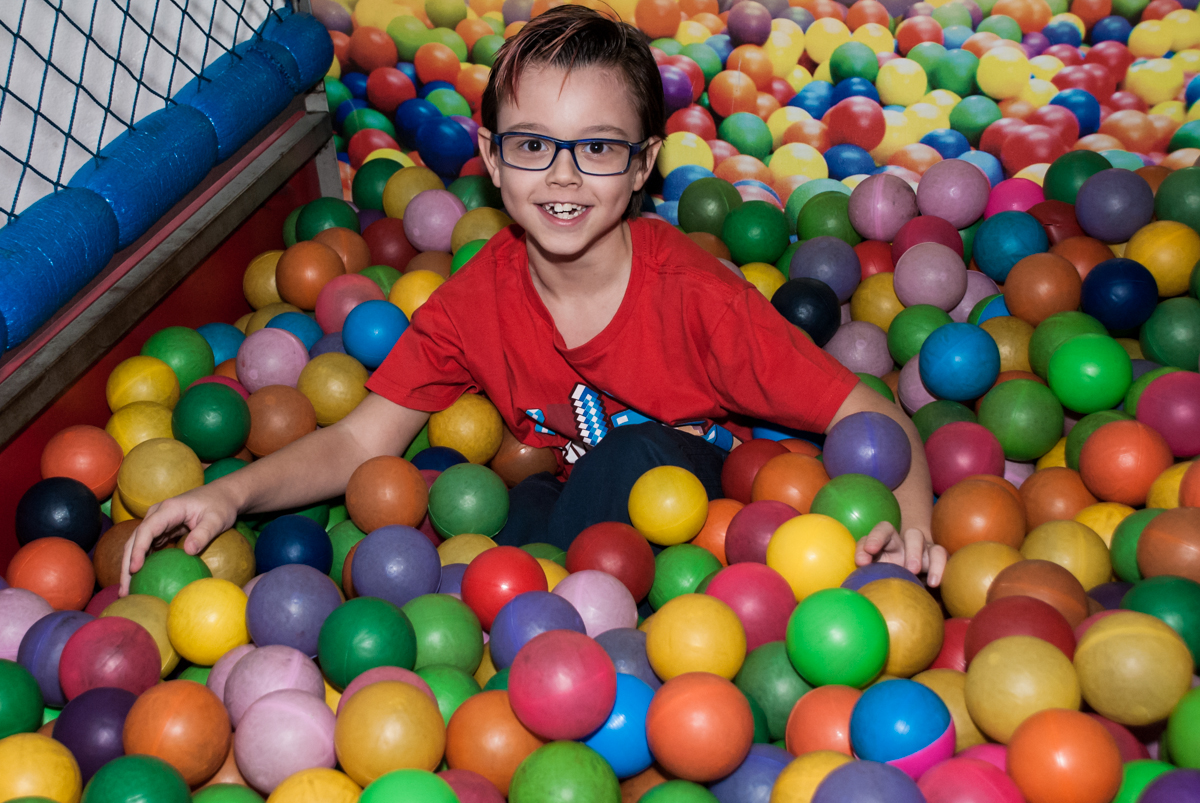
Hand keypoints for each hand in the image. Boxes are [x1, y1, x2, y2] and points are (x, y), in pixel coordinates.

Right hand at [120, 484, 239, 595]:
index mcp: (169, 509)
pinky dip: (143, 563)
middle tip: (123, 590)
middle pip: (135, 540)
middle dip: (126, 564)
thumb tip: (189, 552)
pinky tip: (142, 581)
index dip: (138, 550)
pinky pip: (148, 548)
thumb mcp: (216, 520)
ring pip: (138, 545)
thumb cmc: (220, 506)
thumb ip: (203, 534)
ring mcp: (158, 522)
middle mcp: (157, 514)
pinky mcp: (162, 531)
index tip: (135, 569)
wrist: (223, 495)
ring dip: (131, 567)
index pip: (147, 530)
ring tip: (127, 591)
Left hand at [854, 521, 947, 586]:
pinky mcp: (937, 558)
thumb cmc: (886, 581)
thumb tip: (853, 585)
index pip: (882, 530)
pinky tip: (933, 582)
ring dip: (916, 552)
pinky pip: (940, 555)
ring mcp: (923, 549)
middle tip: (897, 564)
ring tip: (912, 571)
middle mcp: (905, 543)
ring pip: (920, 538)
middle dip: (903, 546)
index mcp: (888, 544)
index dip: (874, 538)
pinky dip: (938, 566)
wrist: (912, 591)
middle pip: (907, 532)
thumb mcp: (875, 577)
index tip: (866, 555)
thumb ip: (865, 576)